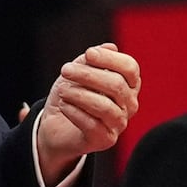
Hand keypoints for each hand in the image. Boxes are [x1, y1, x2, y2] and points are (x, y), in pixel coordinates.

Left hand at [35, 42, 140, 180]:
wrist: (55, 125)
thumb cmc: (70, 95)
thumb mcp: (76, 73)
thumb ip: (90, 60)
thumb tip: (110, 46)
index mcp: (127, 85)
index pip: (130, 68)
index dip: (111, 58)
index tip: (88, 53)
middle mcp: (129, 105)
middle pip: (116, 85)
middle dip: (88, 74)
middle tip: (65, 70)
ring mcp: (119, 124)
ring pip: (105, 106)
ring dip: (78, 94)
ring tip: (61, 90)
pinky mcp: (105, 140)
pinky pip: (92, 124)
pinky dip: (74, 111)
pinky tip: (63, 105)